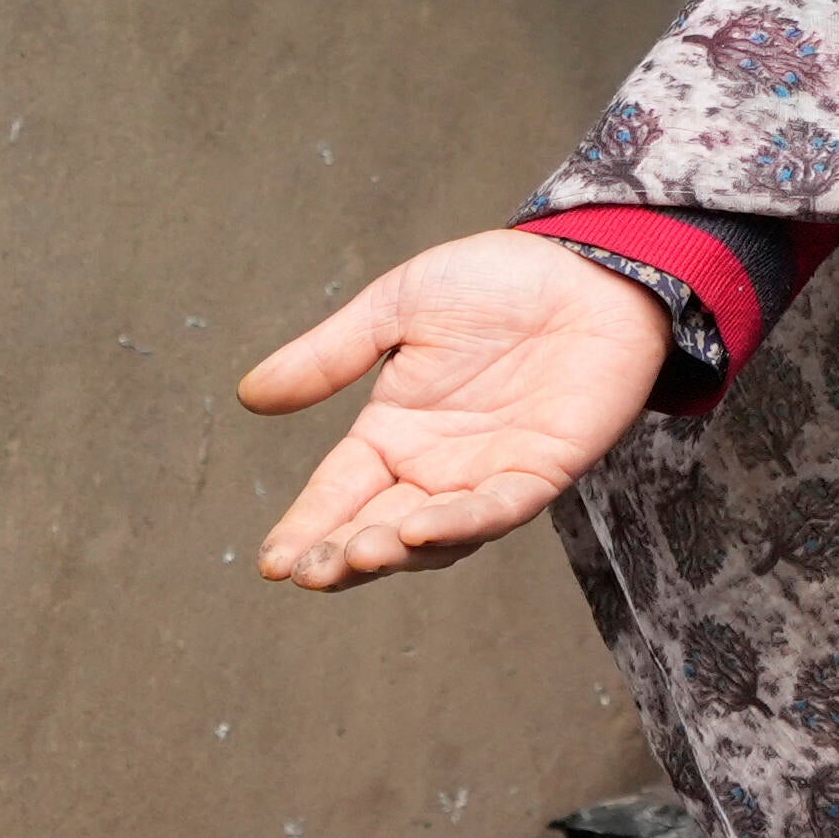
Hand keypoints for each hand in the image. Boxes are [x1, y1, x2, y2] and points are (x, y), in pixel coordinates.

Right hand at [240, 228, 672, 589]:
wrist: (588, 265)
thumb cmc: (497, 281)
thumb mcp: (396, 306)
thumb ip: (330, 355)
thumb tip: (250, 395)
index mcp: (393, 432)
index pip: (338, 492)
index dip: (305, 528)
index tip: (272, 564)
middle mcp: (435, 466)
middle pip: (377, 528)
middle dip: (341, 555)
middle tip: (305, 572)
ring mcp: (487, 475)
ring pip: (433, 536)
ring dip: (392, 551)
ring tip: (353, 556)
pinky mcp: (539, 472)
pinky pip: (496, 510)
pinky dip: (458, 524)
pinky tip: (416, 530)